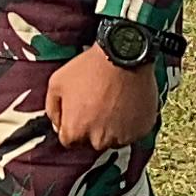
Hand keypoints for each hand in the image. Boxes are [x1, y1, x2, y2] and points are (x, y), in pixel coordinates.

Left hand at [45, 43, 160, 148]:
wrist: (123, 54)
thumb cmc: (88, 68)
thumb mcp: (56, 83)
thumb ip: (52, 109)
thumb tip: (57, 126)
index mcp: (74, 133)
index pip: (70, 141)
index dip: (74, 124)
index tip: (81, 109)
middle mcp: (98, 141)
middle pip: (93, 142)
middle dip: (94, 127)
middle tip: (100, 103)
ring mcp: (122, 137)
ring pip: (115, 138)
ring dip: (114, 126)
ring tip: (116, 101)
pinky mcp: (142, 130)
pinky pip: (134, 132)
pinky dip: (132, 122)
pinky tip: (129, 103)